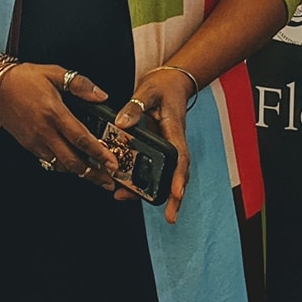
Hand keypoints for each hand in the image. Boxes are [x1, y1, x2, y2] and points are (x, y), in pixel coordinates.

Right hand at [0, 65, 118, 186]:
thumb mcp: (54, 73)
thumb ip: (80, 84)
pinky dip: (64, 166)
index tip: (112, 163)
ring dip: (80, 173)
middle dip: (93, 174)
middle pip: (72, 162)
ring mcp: (35, 141)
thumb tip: (101, 95)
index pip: (81, 139)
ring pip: (61, 165)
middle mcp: (44, 131)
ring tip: (97, 176)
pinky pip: (50, 161)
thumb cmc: (23, 79)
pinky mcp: (29, 146)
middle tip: (109, 179)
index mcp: (54, 113)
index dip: (99, 154)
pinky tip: (75, 165)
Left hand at [115, 67, 196, 222]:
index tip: (177, 193)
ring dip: (159, 194)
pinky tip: (131, 191)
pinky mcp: (162, 150)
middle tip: (170, 217)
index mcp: (174, 130)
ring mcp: (169, 148)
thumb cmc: (163, 87)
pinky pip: (158, 170)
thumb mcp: (147, 91)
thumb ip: (135, 106)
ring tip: (142, 207)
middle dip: (175, 197)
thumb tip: (122, 123)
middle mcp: (175, 143)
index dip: (179, 176)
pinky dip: (147, 183)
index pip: (180, 157)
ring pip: (169, 176)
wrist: (172, 83)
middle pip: (179, 175)